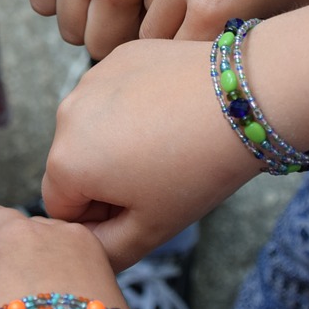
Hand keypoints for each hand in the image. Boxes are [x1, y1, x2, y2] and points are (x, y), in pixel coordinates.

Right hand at [41, 38, 258, 269]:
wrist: (245, 99)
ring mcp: (91, 79)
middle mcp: (66, 115)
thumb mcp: (153, 228)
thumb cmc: (198, 169)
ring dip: (118, 142)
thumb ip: (108, 251)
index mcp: (66, 162)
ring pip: (94, 128)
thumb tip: (88, 248)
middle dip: (107, 179)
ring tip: (170, 144)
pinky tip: (173, 112)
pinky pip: (114, 94)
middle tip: (161, 179)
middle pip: (74, 165)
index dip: (100, 220)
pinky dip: (135, 107)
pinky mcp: (119, 57)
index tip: (143, 210)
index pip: (62, 209)